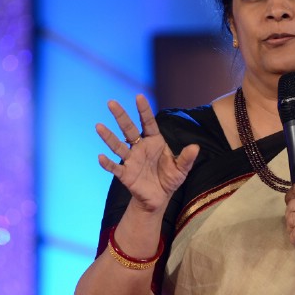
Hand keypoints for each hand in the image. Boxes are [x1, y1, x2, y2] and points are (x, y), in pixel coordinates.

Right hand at [96, 94, 198, 213]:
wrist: (160, 198)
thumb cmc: (170, 179)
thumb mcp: (182, 169)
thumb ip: (187, 158)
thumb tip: (195, 147)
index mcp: (154, 142)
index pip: (148, 123)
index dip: (144, 110)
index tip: (139, 96)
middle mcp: (140, 147)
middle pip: (129, 129)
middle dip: (121, 116)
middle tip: (111, 103)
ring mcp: (131, 160)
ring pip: (118, 146)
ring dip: (109, 137)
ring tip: (99, 126)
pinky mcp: (125, 174)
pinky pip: (115, 168)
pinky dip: (107, 163)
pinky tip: (101, 157)